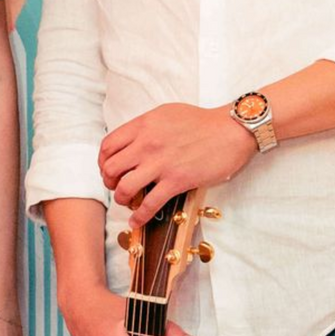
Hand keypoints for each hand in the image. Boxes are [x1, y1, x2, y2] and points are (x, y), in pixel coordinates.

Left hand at [99, 104, 255, 224]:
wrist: (231, 130)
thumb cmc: (202, 122)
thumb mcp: (167, 114)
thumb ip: (146, 127)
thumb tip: (132, 141)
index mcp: (144, 125)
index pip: (108, 146)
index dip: (103, 162)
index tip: (108, 170)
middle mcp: (147, 143)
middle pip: (111, 168)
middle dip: (110, 182)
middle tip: (118, 186)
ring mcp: (161, 163)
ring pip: (124, 188)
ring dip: (122, 199)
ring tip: (128, 203)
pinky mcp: (176, 181)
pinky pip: (149, 204)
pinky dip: (139, 217)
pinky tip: (136, 222)